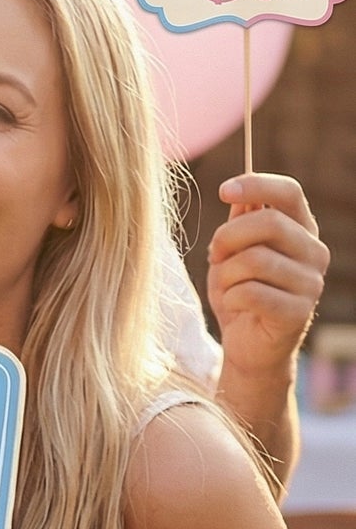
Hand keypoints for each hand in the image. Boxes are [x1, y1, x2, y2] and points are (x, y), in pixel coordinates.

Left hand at [209, 173, 326, 381]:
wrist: (246, 344)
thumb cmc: (240, 292)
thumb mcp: (233, 252)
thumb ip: (240, 222)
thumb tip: (240, 194)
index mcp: (301, 230)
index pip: (290, 192)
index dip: (256, 184)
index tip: (224, 190)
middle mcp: (314, 252)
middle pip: (268, 222)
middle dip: (227, 237)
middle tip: (214, 254)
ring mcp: (310, 283)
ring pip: (254, 259)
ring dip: (225, 273)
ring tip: (226, 286)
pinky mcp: (298, 312)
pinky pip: (251, 292)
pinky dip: (231, 297)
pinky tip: (235, 305)